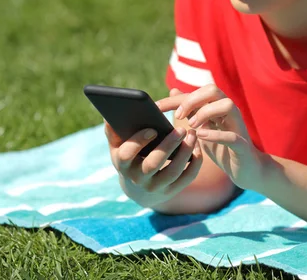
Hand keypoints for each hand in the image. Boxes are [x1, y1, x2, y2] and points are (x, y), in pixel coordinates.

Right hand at [105, 89, 202, 206]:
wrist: (138, 190)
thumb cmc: (129, 158)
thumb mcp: (118, 147)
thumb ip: (114, 131)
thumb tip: (109, 115)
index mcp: (122, 163)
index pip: (127, 154)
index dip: (139, 141)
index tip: (153, 129)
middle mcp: (137, 178)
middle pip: (153, 164)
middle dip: (168, 146)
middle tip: (181, 129)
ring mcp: (155, 187)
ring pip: (173, 171)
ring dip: (185, 152)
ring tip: (192, 134)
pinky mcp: (171, 191)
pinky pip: (186, 178)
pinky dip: (195, 162)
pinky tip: (197, 147)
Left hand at [161, 84, 263, 189]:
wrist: (246, 170)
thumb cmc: (222, 148)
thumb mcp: (201, 129)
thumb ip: (190, 111)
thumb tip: (173, 91)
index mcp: (217, 108)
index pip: (195, 93)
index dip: (175, 99)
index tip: (157, 108)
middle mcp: (229, 112)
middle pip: (213, 90)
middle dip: (192, 100)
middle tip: (178, 116)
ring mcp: (238, 126)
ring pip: (227, 105)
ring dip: (206, 112)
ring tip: (191, 126)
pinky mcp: (243, 145)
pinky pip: (232, 135)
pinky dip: (215, 135)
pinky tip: (200, 137)